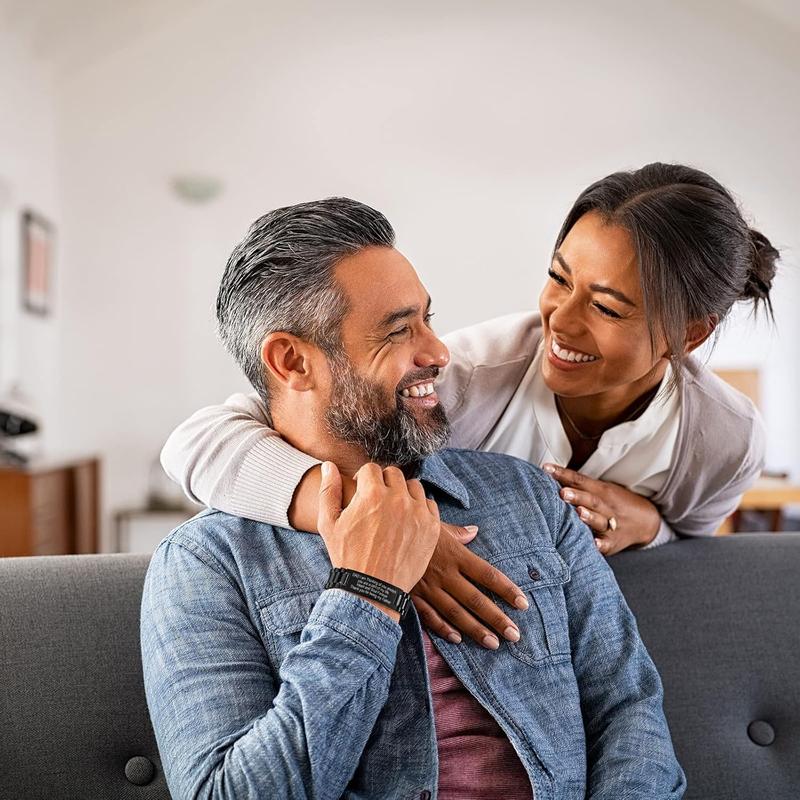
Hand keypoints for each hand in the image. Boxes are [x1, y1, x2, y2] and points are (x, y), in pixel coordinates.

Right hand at [317, 462, 440, 617]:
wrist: (371, 589)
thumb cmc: (347, 556)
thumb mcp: (329, 524)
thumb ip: (329, 490)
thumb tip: (328, 465)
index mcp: (371, 494)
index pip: (371, 468)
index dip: (364, 479)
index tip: (362, 491)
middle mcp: (397, 498)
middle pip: (393, 474)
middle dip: (383, 483)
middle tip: (377, 501)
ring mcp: (417, 512)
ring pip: (414, 486)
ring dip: (403, 493)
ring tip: (393, 510)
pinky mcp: (432, 527)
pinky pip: (429, 504)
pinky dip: (419, 508)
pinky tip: (408, 521)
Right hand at [412, 523, 529, 648]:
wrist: (377, 534)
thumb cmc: (409, 526)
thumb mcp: (435, 524)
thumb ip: (457, 532)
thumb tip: (474, 531)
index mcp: (455, 554)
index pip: (488, 575)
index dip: (507, 590)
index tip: (523, 604)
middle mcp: (445, 573)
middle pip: (476, 599)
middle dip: (497, 618)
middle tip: (514, 634)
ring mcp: (428, 587)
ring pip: (456, 613)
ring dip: (475, 630)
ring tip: (493, 643)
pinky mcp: (412, 596)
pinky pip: (430, 616)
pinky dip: (443, 629)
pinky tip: (457, 639)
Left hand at [543, 464, 659, 555]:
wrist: (646, 521)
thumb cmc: (612, 503)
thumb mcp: (600, 489)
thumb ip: (577, 485)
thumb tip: (548, 473)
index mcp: (600, 490)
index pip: (580, 480)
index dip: (563, 474)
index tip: (546, 469)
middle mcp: (606, 506)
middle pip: (591, 499)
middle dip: (577, 496)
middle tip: (562, 493)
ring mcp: (611, 524)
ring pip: (600, 520)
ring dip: (589, 517)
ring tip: (578, 513)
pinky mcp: (613, 542)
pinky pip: (607, 543)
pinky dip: (601, 544)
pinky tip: (594, 544)